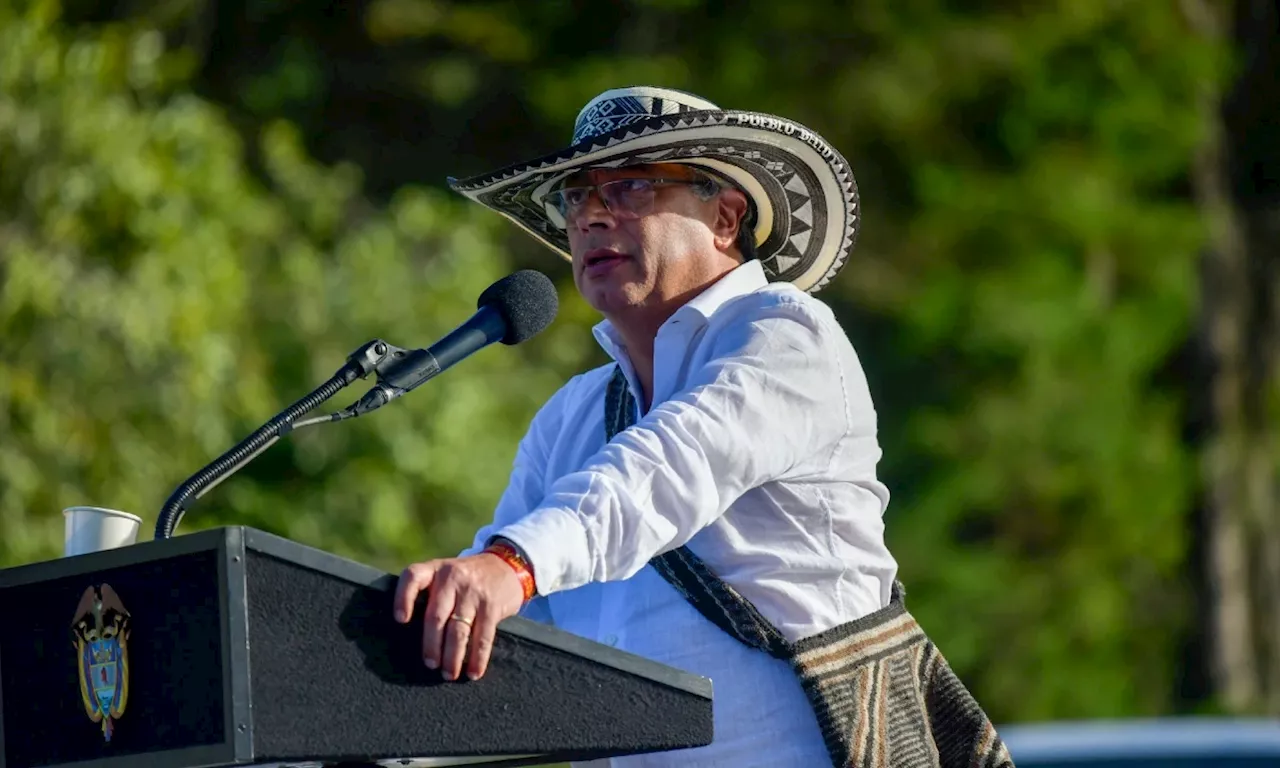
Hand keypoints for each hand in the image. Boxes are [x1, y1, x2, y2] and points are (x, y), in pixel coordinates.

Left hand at [393, 553, 524, 680]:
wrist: (506, 565)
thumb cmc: (466, 578)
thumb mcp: (446, 574)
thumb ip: (430, 594)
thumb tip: (409, 635)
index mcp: (435, 569)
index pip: (413, 578)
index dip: (403, 598)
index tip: (400, 620)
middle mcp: (452, 578)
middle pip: (436, 616)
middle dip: (431, 645)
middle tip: (430, 664)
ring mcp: (473, 592)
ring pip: (458, 630)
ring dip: (452, 657)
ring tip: (448, 674)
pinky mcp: (492, 606)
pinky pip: (483, 636)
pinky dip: (478, 657)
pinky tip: (474, 672)